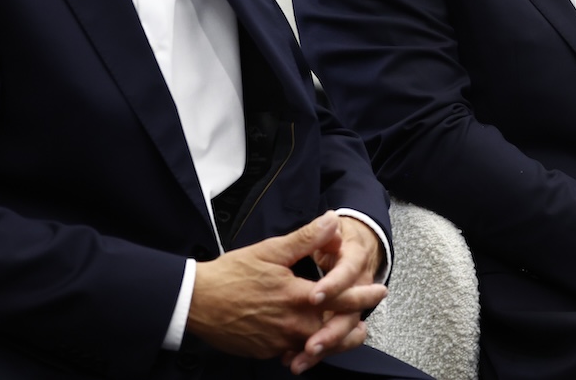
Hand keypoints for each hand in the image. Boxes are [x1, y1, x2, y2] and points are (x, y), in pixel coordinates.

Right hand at [187, 212, 385, 372]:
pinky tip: (308, 346)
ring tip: (345, 338)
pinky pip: (292, 354)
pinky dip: (304, 351)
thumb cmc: (230, 274)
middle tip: (366, 326)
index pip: (341, 298)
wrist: (197, 302)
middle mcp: (292, 323)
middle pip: (334, 332)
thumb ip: (304, 239)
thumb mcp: (269, 251)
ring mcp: (279, 341)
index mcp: (297, 295)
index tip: (379, 291)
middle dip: (353, 329)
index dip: (364, 295)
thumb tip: (331, 221)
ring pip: (315, 348)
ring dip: (332, 343)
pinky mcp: (266, 351)